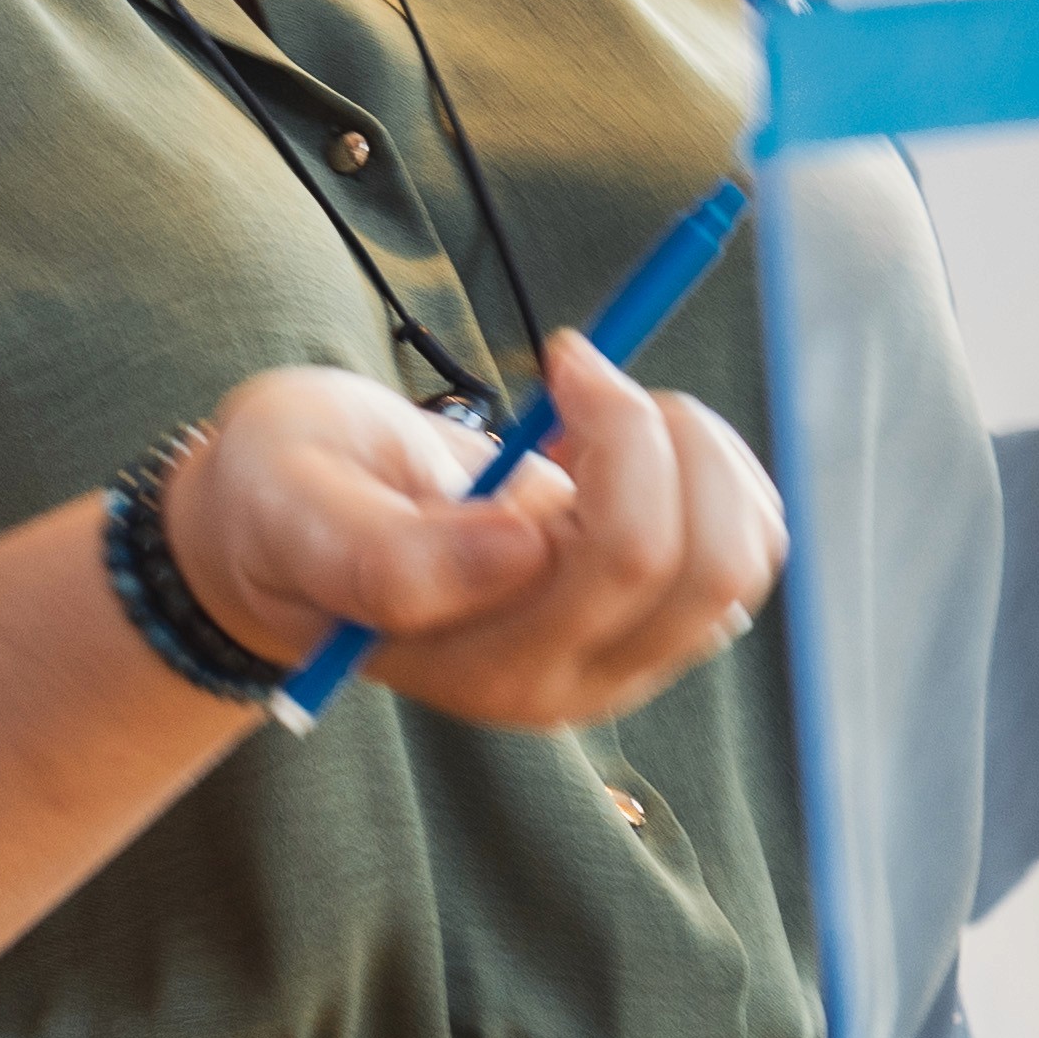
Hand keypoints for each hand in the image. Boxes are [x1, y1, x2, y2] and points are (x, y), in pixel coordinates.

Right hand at [158, 353, 781, 733]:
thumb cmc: (290, 501)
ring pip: (742, 560)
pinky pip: (748, 551)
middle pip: (705, 567)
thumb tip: (522, 552)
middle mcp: (565, 679)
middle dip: (670, 437)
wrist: (298, 526)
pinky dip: (718, 475)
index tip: (557, 358)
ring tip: (606, 412)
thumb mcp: (294, 510)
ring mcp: (618, 660)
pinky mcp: (653, 629)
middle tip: (586, 373)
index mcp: (482, 658)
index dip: (620, 429)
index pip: (625, 554)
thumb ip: (382, 554)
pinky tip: (630, 447)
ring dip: (701, 455)